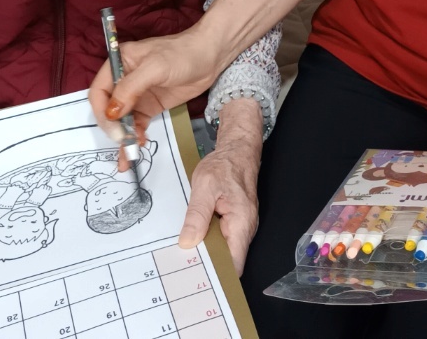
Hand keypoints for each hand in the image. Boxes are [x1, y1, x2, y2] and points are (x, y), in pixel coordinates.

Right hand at [87, 25, 228, 141]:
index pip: (99, 91)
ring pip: (122, 120)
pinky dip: (136, 135)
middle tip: (124, 144)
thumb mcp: (155, 67)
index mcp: (119, 63)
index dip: (102, 111)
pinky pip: (137, 124)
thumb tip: (112, 113)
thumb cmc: (182, 54)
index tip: (113, 127)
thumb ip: (131, 88)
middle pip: (108, 109)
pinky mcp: (150, 106)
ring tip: (130, 154)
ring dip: (123, 137)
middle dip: (113, 128)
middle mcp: (124, 79)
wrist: (211, 56)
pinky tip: (141, 144)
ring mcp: (137, 95)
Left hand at [179, 98, 262, 273]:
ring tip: (183, 253)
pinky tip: (192, 238)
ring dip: (205, 252)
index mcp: (241, 224)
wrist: (237, 151)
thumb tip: (188, 242)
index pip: (234, 264)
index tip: (196, 276)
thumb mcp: (205, 186)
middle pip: (227, 260)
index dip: (217, 274)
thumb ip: (197, 215)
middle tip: (181, 266)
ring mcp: (240, 227)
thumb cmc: (224, 165)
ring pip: (223, 250)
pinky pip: (221, 239)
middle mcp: (245, 230)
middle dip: (206, 265)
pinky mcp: (233, 223)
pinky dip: (207, 241)